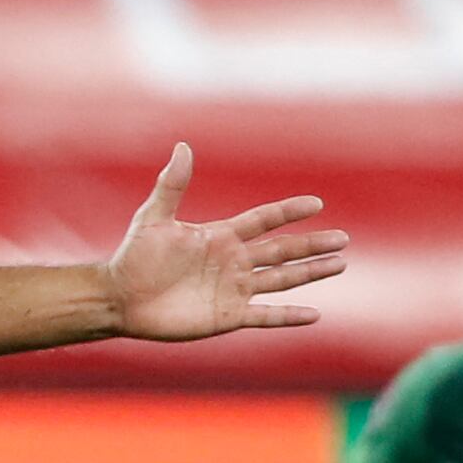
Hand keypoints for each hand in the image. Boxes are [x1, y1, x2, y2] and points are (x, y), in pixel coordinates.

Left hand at [104, 144, 348, 340]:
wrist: (119, 297)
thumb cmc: (133, 256)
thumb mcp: (153, 217)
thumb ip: (172, 184)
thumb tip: (182, 146)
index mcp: (220, 236)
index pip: (264, 220)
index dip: (288, 211)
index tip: (316, 203)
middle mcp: (232, 262)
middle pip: (282, 250)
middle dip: (312, 244)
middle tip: (343, 238)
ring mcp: (233, 289)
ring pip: (281, 279)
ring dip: (310, 272)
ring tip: (339, 264)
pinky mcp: (227, 316)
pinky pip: (265, 316)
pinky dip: (288, 316)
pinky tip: (315, 314)